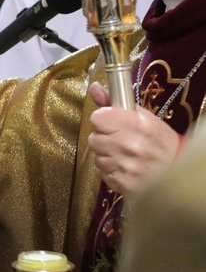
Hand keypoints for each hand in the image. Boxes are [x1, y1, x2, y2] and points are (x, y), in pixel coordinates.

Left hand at [87, 82, 179, 196]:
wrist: (177, 171)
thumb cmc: (159, 140)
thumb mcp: (142, 116)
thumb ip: (114, 102)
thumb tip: (94, 87)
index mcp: (136, 124)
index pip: (97, 118)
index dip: (102, 120)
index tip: (111, 123)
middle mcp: (129, 145)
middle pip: (94, 138)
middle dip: (104, 139)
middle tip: (120, 141)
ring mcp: (125, 166)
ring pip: (97, 157)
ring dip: (107, 156)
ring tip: (125, 155)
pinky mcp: (122, 183)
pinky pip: (103, 173)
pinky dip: (111, 171)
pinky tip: (126, 168)